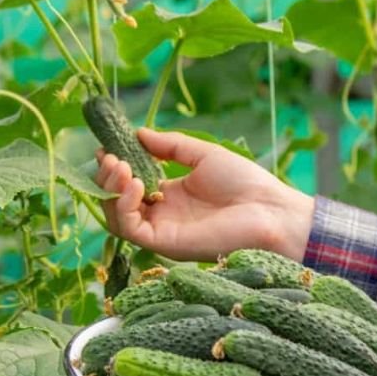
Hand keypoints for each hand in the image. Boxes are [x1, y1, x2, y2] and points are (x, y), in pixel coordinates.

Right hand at [95, 128, 314, 261]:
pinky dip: (124, 205)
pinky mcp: (163, 243)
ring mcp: (160, 230)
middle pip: (116, 201)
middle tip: (112, 157)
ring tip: (121, 167)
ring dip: (112, 190)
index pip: (128, 185)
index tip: (104, 149)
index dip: (113, 168)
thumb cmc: (246, 183)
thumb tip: (139, 132)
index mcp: (170, 196)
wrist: (272, 212)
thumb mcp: (203, 155)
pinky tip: (136, 184)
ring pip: (116, 217)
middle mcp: (160, 215)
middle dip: (108, 178)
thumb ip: (170, 146)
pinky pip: (130, 229)